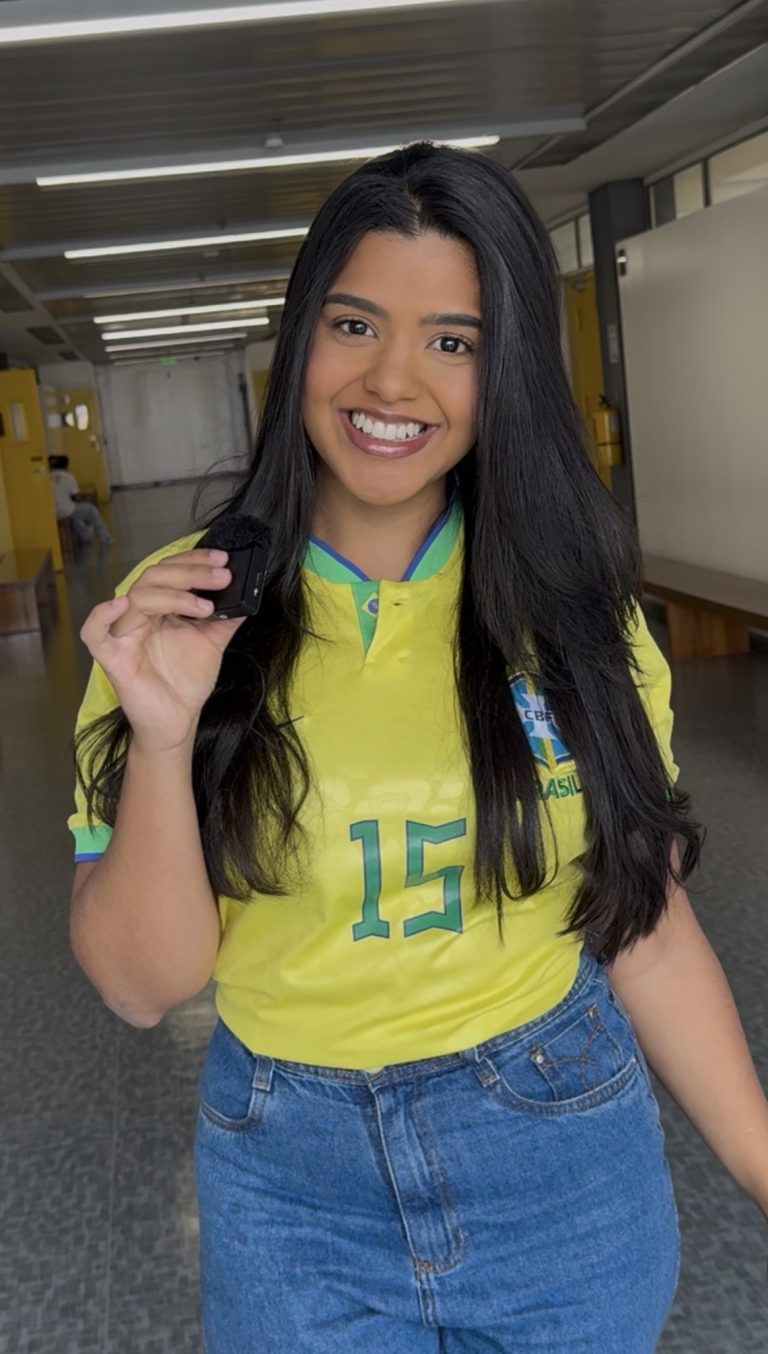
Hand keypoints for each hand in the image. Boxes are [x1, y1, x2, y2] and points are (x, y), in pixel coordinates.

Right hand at [79, 548, 245, 752]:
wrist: (178, 721)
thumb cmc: (186, 681)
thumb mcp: (212, 642)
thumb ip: (225, 617)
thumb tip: (245, 593)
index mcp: (161, 608)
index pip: (171, 571)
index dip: (194, 561)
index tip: (222, 560)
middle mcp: (140, 615)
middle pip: (155, 578)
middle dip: (190, 573)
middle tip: (221, 577)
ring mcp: (124, 635)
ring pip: (137, 598)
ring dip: (173, 594)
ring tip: (205, 606)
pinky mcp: (112, 658)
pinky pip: (94, 632)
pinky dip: (102, 615)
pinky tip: (122, 604)